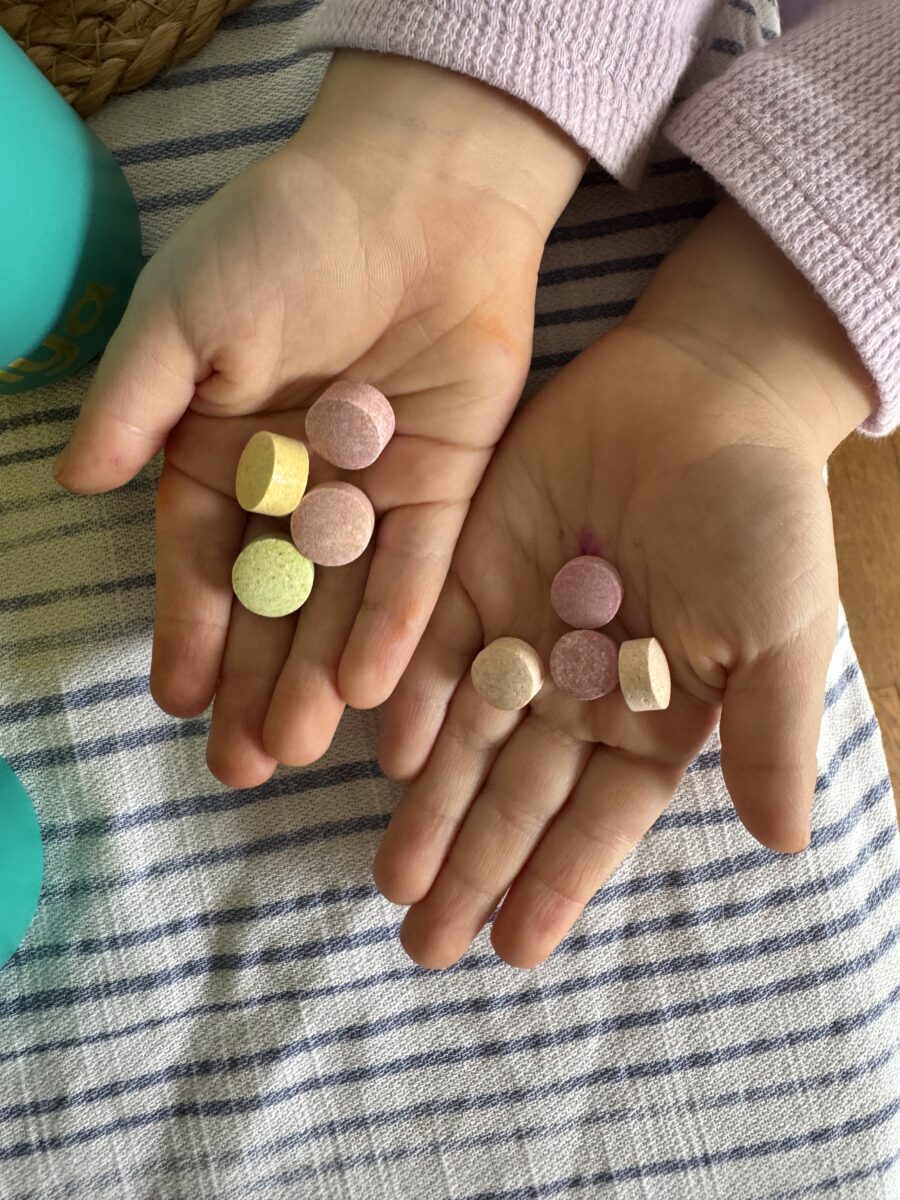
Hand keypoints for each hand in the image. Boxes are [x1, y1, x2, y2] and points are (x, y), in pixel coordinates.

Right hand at [51, 51, 585, 785]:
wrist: (418, 192)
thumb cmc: (285, 236)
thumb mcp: (186, 313)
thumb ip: (137, 402)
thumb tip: (79, 480)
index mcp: (224, 448)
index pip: (202, 558)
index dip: (189, 629)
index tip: (177, 699)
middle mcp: (298, 485)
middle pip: (273, 600)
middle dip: (255, 679)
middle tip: (243, 765)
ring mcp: (373, 492)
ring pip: (343, 601)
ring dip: (319, 674)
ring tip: (297, 748)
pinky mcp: (447, 486)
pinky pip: (419, 567)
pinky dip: (396, 625)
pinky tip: (370, 691)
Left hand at [376, 198, 875, 969]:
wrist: (702, 392)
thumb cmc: (758, 514)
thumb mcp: (779, 631)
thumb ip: (771, 736)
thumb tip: (785, 847)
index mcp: (653, 712)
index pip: (597, 817)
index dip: (557, 881)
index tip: (514, 952)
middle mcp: (579, 686)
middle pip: (518, 793)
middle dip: (474, 865)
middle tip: (424, 944)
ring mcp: (521, 630)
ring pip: (466, 737)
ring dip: (430, 807)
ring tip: (395, 883)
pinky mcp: (472, 570)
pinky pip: (436, 649)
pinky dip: (414, 701)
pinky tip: (389, 757)